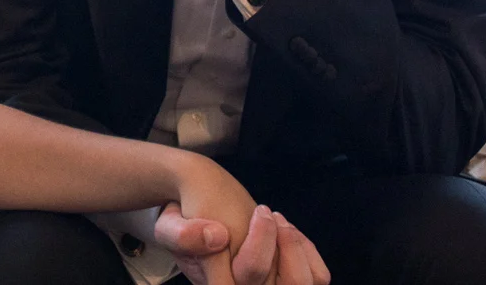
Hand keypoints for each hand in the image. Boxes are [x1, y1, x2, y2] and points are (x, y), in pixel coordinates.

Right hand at [156, 203, 328, 284]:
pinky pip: (316, 277)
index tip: (259, 211)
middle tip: (266, 212)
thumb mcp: (169, 224)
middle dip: (286, 244)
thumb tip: (217, 237)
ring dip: (296, 247)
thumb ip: (182, 235)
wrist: (197, 209)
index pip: (252, 276)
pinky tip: (286, 229)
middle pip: (287, 284)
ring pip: (302, 283)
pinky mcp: (285, 279)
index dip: (263, 243)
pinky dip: (307, 250)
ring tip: (276, 220)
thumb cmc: (185, 219)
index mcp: (218, 284)